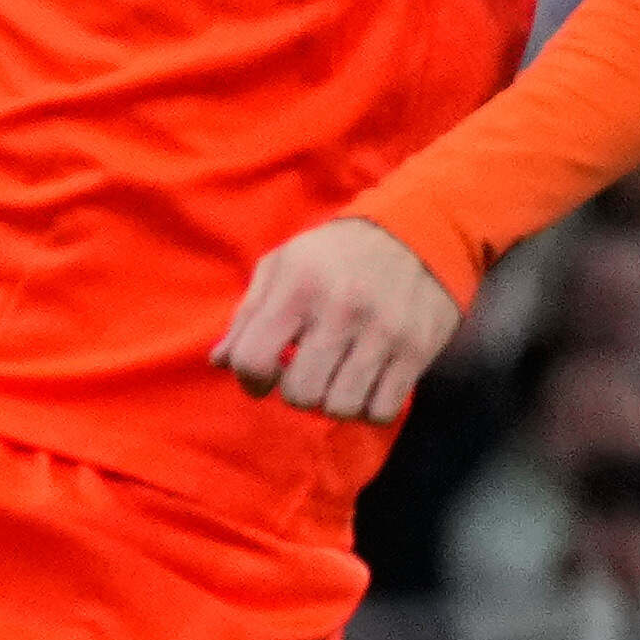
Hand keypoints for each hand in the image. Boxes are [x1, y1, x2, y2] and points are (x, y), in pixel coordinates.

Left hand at [214, 213, 461, 425]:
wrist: (418, 228)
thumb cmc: (335, 254)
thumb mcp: (282, 265)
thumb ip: (248, 314)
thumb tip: (220, 362)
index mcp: (299, 288)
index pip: (254, 359)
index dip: (250, 379)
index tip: (263, 377)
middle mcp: (342, 311)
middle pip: (300, 393)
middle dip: (294, 394)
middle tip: (305, 376)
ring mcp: (384, 333)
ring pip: (341, 407)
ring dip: (331, 404)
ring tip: (335, 381)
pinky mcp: (418, 350)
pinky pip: (382, 410)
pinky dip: (367, 410)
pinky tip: (365, 388)